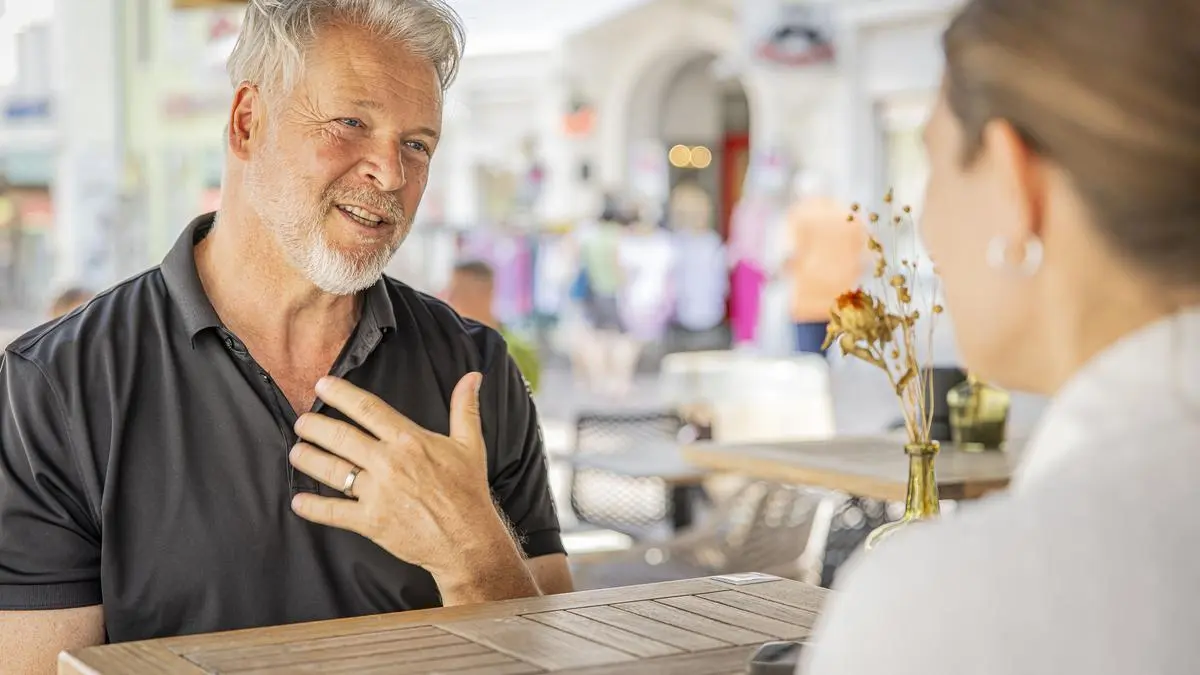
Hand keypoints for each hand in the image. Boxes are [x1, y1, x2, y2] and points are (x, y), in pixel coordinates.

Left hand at [287, 373, 527, 593]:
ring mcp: (377, 493)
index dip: (340, 394)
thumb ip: (465, 408)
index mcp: (409, 440)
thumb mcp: (470, 445)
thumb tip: (473, 376)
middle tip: (302, 422)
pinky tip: (299, 501)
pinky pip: (334, 512)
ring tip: (297, 452)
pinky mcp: (370, 521)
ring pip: (332, 470)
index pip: (367, 408)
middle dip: (315, 426)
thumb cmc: (468, 491)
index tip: (321, 385)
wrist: (467, 539)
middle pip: (341, 437)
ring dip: (308, 459)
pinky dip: (313, 507)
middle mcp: (389, 462)